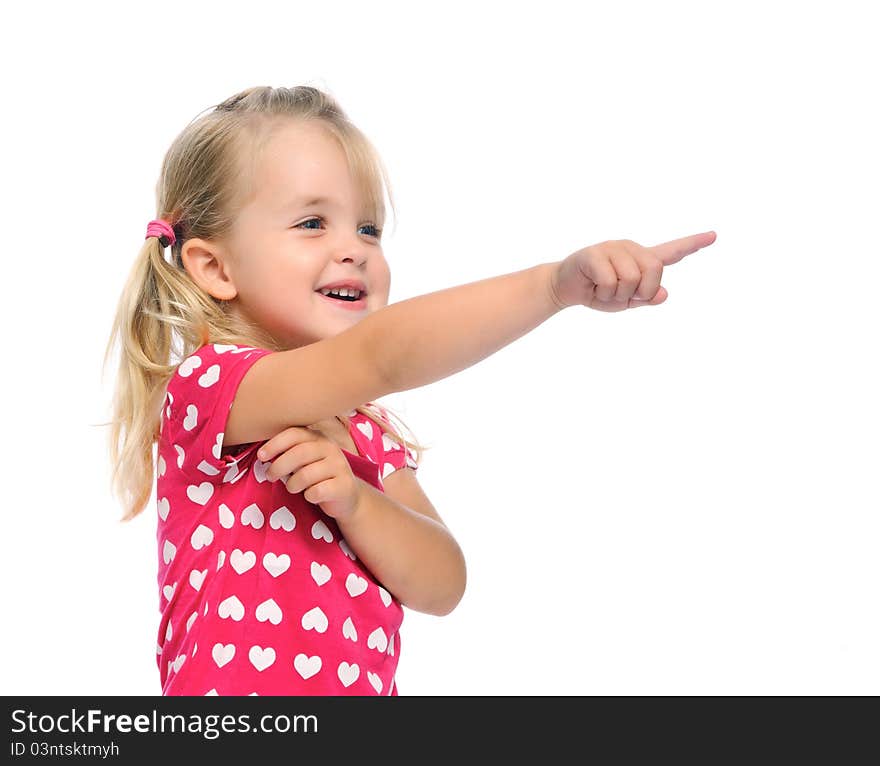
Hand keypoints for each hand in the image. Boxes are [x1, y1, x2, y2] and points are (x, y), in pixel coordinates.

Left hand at [257, 426, 361, 520]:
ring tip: (293, 488)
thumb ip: (289, 453)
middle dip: (279, 466)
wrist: (346, 496)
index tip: (261, 456)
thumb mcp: (304, 460)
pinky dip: (309, 496)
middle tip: (270, 476)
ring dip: (292, 485)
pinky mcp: (344, 485)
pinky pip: (317, 491)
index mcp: (318, 438)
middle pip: (299, 453)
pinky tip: (311, 495)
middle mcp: (331, 448)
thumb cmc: (318, 476)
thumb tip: (263, 455)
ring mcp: (339, 466)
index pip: (294, 434)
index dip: (275, 444)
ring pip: (306, 475)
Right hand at [549, 231, 716, 311]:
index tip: (714, 236)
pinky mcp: (594, 253)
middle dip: (641, 292)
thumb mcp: (625, 302)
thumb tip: (663, 293)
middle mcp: (630, 249)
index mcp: (641, 259)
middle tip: (623, 297)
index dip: (693, 244)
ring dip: (617, 295)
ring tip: (604, 291)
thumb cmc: (596, 293)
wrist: (564, 288)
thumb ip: (646, 298)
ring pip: (631, 278)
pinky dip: (602, 293)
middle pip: (655, 270)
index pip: (671, 251)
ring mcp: (613, 248)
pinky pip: (610, 280)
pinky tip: (592, 288)